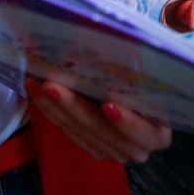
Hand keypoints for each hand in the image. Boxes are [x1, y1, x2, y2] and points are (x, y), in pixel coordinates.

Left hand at [26, 78, 171, 165]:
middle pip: (105, 134)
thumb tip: (124, 43)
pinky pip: (67, 131)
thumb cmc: (144, 78)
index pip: (146, 134)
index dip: (129, 123)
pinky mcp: (91, 146)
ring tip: (38, 84)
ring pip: (80, 132)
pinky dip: (50, 110)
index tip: (109, 105)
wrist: (131, 90)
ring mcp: (112, 151)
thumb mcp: (148, 73)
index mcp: (158, 132)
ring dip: (56, 108)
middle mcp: (137, 147)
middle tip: (53, 85)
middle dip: (76, 109)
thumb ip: (139, 68)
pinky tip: (35, 91)